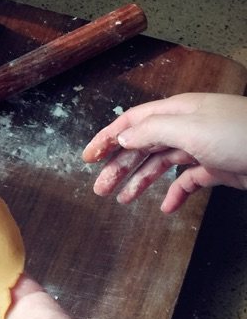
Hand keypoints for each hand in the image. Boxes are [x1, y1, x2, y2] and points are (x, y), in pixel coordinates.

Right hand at [82, 93, 246, 211]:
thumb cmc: (239, 134)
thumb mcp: (189, 128)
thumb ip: (152, 132)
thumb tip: (122, 139)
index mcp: (176, 111)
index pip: (132, 123)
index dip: (107, 138)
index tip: (87, 157)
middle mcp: (185, 126)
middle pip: (143, 146)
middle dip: (119, 167)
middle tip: (99, 190)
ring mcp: (202, 147)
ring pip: (161, 164)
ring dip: (140, 182)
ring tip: (121, 201)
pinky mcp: (217, 168)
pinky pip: (188, 181)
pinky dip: (174, 193)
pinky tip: (165, 207)